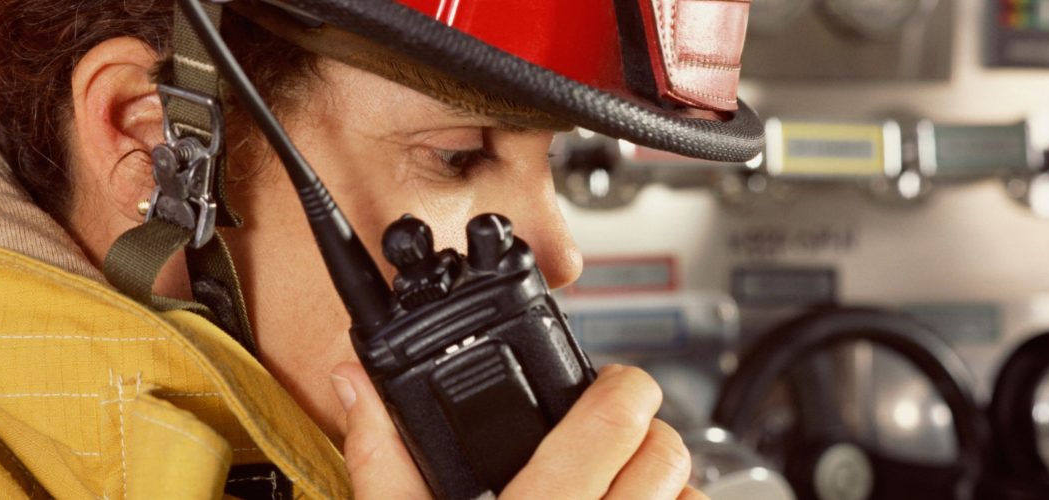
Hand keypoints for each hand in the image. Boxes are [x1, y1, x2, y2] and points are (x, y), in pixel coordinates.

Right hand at [330, 362, 703, 498]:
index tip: (607, 390)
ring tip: (623, 487)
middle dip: (644, 431)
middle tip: (615, 435)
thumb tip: (356, 386)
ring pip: (692, 495)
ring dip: (664, 483)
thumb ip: (381, 461)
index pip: (617, 418)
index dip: (618, 390)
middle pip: (668, 449)